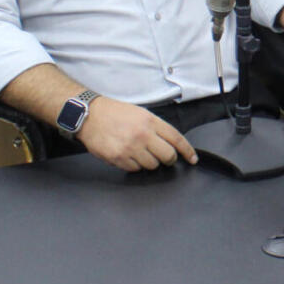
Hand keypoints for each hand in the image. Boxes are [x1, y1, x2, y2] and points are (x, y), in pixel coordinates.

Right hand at [77, 97, 197, 171]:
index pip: (177, 139)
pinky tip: (128, 155)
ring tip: (140, 152)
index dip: (187, 151)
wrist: (91, 116)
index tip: (192, 158)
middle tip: (165, 158)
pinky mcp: (118, 158)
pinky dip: (135, 165)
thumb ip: (157, 128)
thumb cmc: (116, 114)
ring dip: (150, 162)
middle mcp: (143, 135)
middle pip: (168, 156)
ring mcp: (131, 148)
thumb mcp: (141, 114)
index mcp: (151, 121)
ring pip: (152, 165)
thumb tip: (172, 144)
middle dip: (169, 159)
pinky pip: (135, 169)